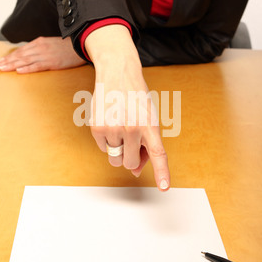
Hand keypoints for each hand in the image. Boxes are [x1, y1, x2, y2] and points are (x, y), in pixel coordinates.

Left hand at [0, 36, 84, 72]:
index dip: (10, 56)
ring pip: (25, 60)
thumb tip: (31, 54)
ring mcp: (45, 55)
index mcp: (40, 42)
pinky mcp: (52, 62)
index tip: (1, 61)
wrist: (81, 45)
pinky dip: (27, 68)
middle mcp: (40, 47)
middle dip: (7, 61)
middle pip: (20, 55)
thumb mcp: (51, 44)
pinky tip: (19, 71)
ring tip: (3, 69)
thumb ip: (41, 48)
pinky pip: (37, 66)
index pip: (21, 50)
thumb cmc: (68, 47)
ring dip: (12, 65)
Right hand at [85, 25, 169, 190]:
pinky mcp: (97, 128)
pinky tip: (110, 122)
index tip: (163, 187)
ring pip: (115, 159)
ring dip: (118, 149)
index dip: (162, 172)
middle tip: (131, 139)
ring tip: (120, 127)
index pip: (158, 153)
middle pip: (130, 163)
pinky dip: (106, 141)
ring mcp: (114, 128)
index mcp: (150, 125)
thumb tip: (136, 170)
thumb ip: (146, 146)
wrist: (118, 73)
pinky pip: (103, 149)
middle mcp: (132, 128)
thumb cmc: (136, 99)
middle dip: (130, 156)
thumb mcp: (149, 119)